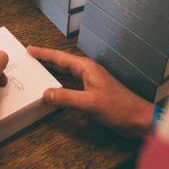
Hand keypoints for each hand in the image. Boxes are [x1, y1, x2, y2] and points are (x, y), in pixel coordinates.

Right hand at [28, 46, 153, 137]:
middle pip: (62, 63)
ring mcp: (91, 82)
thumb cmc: (120, 108)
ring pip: (67, 73)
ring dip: (53, 71)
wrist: (138, 119)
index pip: (60, 57)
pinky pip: (72, 84)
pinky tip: (56, 88)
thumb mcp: (89, 103)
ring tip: (39, 69)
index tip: (31, 49)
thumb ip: (66, 98)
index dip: (44, 53)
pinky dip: (61, 84)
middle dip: (46, 59)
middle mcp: (89, 72)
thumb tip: (47, 93)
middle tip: (31, 56)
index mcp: (87, 68)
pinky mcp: (93, 92)